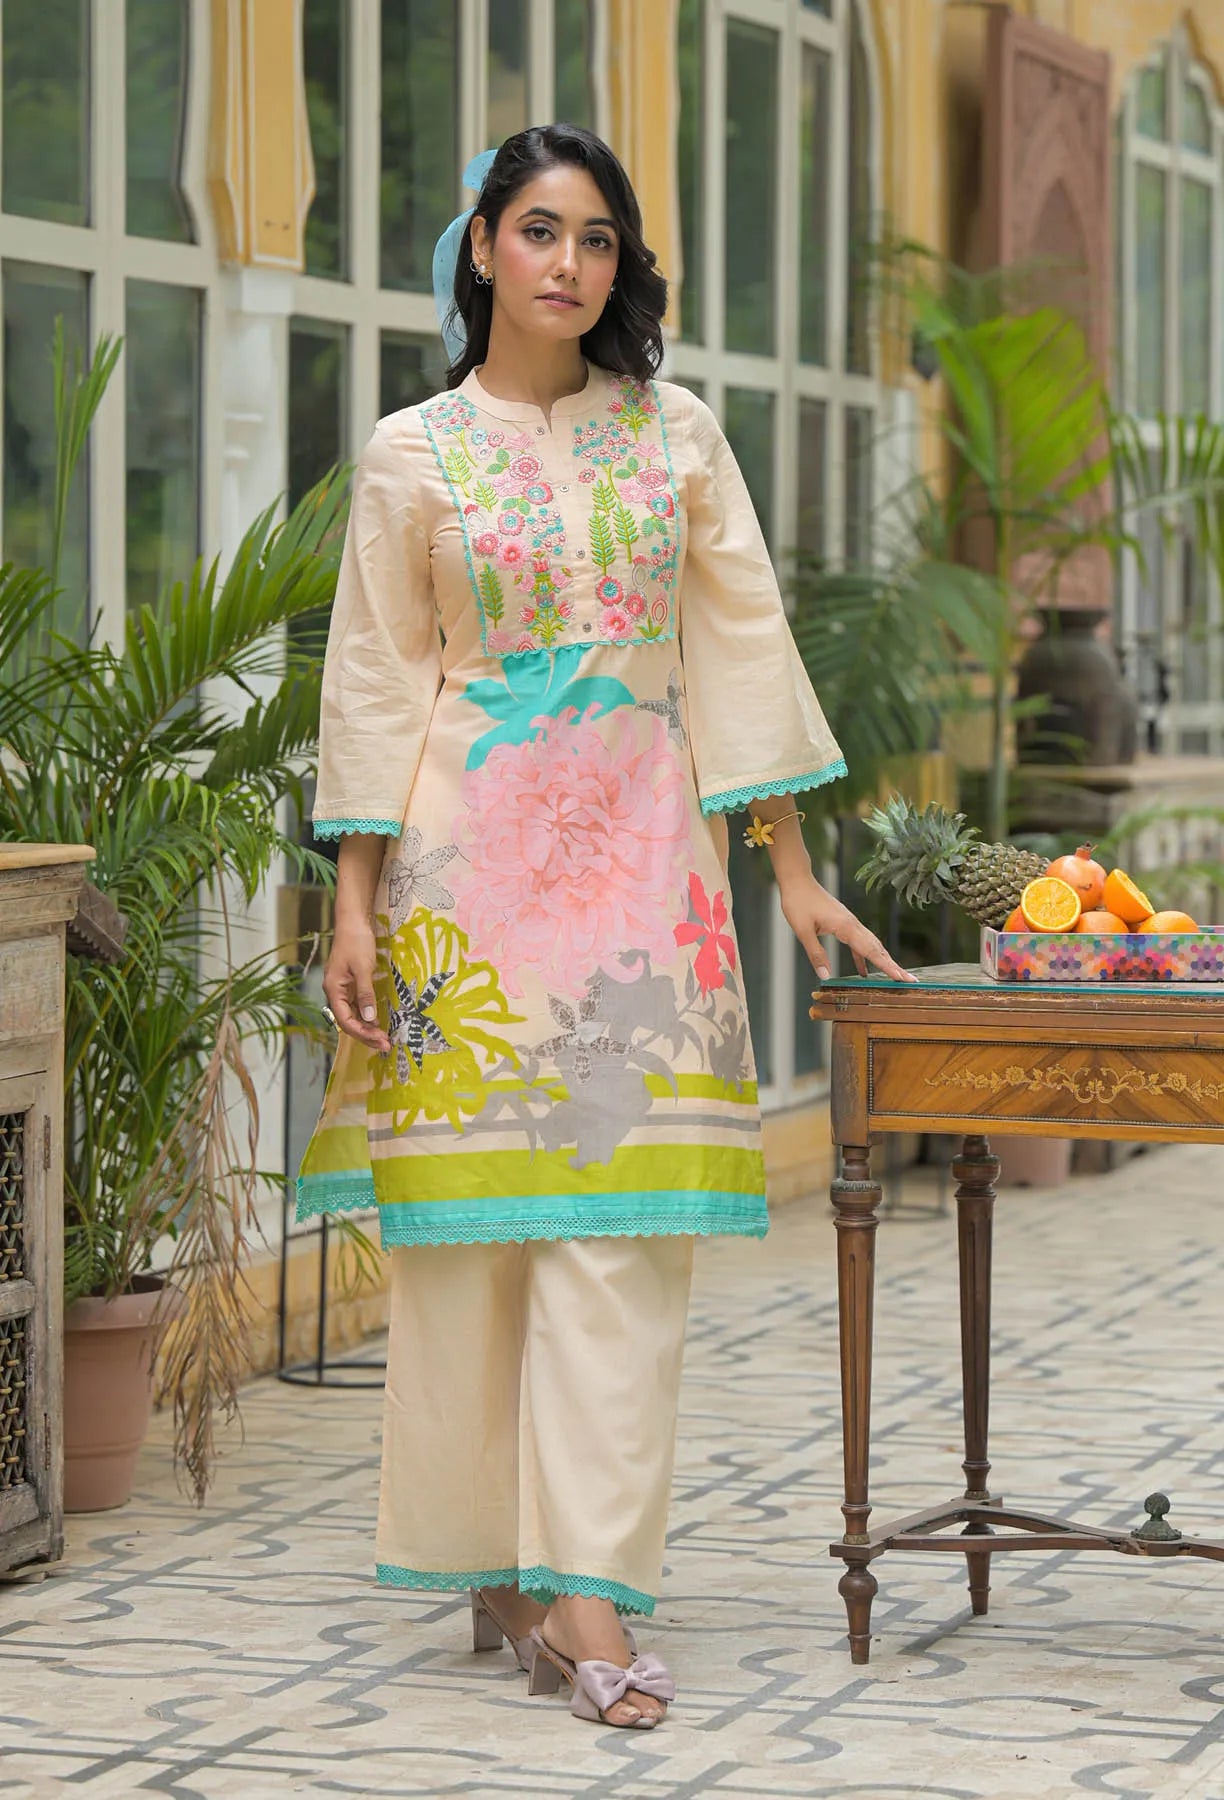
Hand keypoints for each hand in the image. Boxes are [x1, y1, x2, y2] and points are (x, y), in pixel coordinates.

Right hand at [323, 919, 390, 1051]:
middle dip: (366, 1034)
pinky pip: (357, 1006)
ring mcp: (343, 989)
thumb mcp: (363, 968)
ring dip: (367, 1028)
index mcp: (333, 990)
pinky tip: (378, 1022)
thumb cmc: (356, 942)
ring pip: (353, 1016)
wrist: (353, 921)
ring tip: (384, 1038)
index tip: (380, 1040)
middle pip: (348, 1021)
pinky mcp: (351, 984)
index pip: (345, 1021)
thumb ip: (365, 994)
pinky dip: (367, 1016)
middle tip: (386, 1044)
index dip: (362, 1033)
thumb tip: (369, 1019)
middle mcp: (335, 992)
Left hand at [781, 877, 917, 982]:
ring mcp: (850, 923)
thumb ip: (815, 954)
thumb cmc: (798, 902)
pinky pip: (859, 943)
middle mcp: (853, 924)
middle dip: (894, 966)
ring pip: (871, 945)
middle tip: (911, 981)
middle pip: (878, 949)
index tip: (901, 977)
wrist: (798, 881)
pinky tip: (863, 971)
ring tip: (896, 976)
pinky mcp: (844, 923)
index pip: (871, 951)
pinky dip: (864, 957)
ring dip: (884, 961)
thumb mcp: (803, 931)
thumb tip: (825, 975)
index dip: (887, 966)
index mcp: (846, 926)